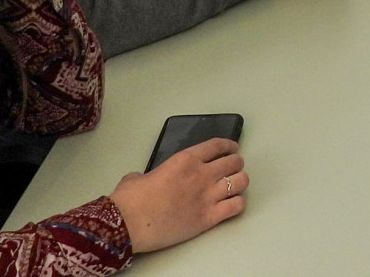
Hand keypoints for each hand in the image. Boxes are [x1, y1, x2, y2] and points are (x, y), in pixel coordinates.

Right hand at [109, 137, 245, 252]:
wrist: (128, 224)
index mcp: (185, 159)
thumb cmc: (130, 200)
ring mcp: (208, 196)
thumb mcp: (137, 177)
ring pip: (241, 182)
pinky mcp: (209, 218)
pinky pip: (236, 206)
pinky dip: (237, 204)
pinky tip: (232, 204)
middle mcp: (201, 174)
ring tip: (235, 185)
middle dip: (235, 164)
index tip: (232, 148)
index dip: (229, 145)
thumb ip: (146, 175)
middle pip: (234, 162)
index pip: (217, 145)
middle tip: (233, 168)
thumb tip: (141, 180)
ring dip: (239, 182)